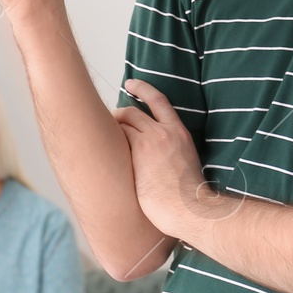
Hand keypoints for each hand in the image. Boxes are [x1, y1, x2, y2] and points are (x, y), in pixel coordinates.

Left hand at [114, 78, 216, 235]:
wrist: (190, 208)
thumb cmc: (188, 198)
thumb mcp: (187, 164)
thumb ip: (173, 152)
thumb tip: (159, 156)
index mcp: (180, 134)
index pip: (159, 100)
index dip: (143, 88)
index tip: (131, 84)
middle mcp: (164, 132)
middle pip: (132, 111)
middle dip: (117, 114)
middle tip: (109, 123)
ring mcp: (150, 141)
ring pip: (122, 123)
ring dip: (110, 128)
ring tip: (102, 139)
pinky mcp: (138, 151)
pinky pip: (116, 137)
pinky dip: (108, 141)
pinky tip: (101, 151)